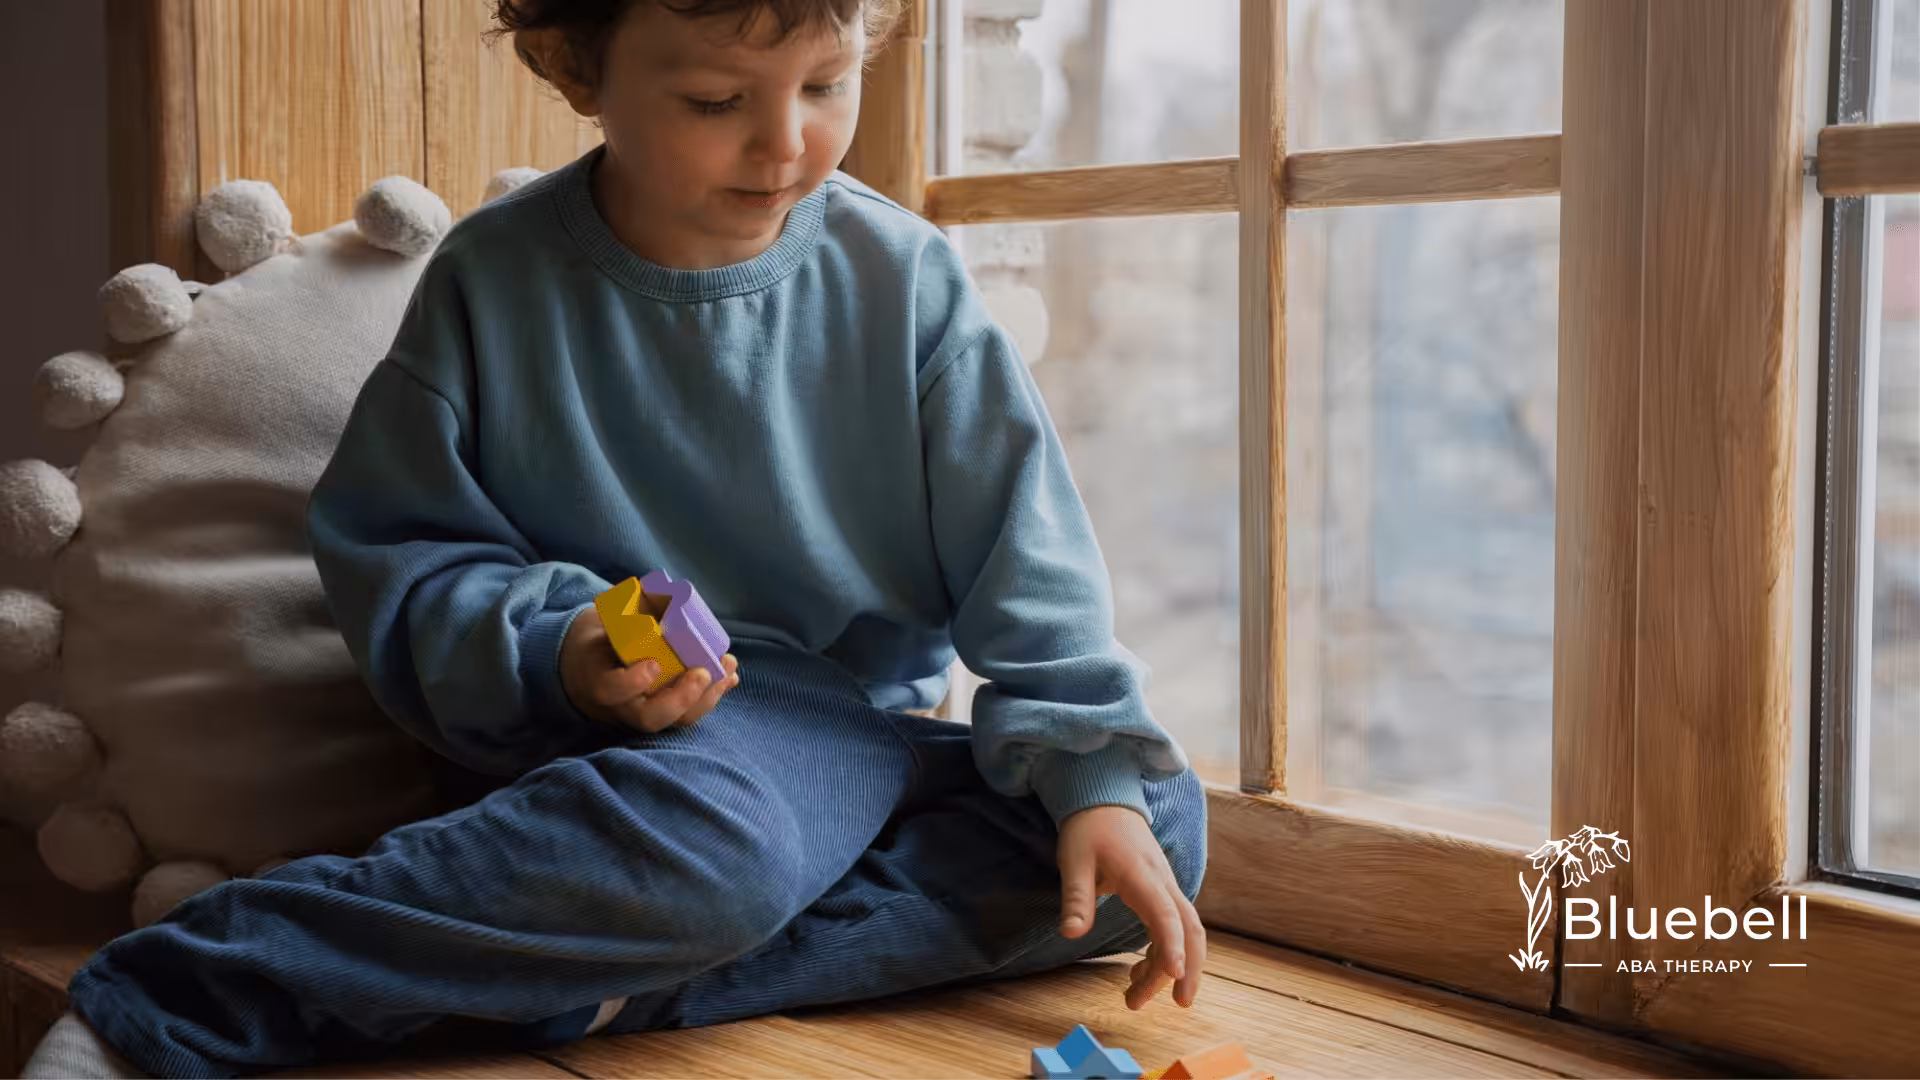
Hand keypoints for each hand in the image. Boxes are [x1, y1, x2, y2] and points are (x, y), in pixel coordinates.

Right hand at [561, 605, 738, 732]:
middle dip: (682, 698)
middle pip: (650, 717)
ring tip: (727, 670)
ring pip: (675, 719)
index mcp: (599, 680)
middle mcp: (621, 706)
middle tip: (703, 673)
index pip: (611, 690)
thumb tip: (658, 588)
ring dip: (707, 696)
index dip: (632, 681)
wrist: (590, 671)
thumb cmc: (598, 642)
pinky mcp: (665, 713)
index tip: (653, 665)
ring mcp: (644, 713)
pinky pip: (689, 713)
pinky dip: (712, 695)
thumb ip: (623, 612)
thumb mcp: (599, 626)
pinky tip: (729, 676)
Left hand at [1056, 804, 1205, 1009]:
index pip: (1166, 915)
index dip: (1172, 945)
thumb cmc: (1088, 829)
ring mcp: (1165, 887)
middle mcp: (1162, 883)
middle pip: (1190, 929)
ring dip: (1172, 966)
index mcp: (1142, 875)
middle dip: (1190, 968)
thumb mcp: (1073, 860)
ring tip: (1138, 997)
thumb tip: (1070, 934)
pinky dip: (1162, 952)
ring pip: (1185, 931)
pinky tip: (1138, 971)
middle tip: (1178, 1004)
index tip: (1175, 974)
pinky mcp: (1161, 891)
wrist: (1104, 799)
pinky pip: (1172, 926)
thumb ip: (1076, 898)